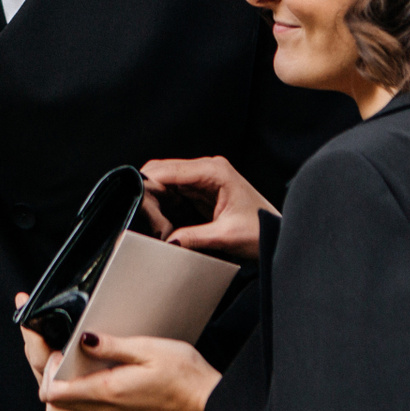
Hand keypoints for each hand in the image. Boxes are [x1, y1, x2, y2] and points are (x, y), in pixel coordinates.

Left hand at [37, 330, 220, 410]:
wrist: (205, 405)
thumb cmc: (184, 377)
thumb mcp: (150, 349)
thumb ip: (113, 345)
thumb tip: (84, 338)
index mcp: (107, 393)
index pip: (53, 391)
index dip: (48, 368)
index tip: (60, 348)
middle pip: (51, 408)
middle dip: (45, 379)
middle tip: (56, 355)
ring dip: (56, 395)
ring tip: (66, 370)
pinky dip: (70, 405)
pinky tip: (83, 384)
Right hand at [139, 157, 277, 261]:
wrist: (276, 234)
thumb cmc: (261, 231)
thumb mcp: (226, 236)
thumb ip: (194, 238)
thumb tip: (167, 241)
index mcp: (214, 171)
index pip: (169, 169)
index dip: (148, 182)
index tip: (133, 198)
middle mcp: (207, 169)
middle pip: (163, 170)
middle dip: (148, 189)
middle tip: (140, 213)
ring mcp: (204, 179)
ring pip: (165, 180)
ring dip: (155, 197)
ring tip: (149, 218)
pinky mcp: (202, 191)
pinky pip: (174, 191)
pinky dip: (163, 203)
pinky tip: (160, 218)